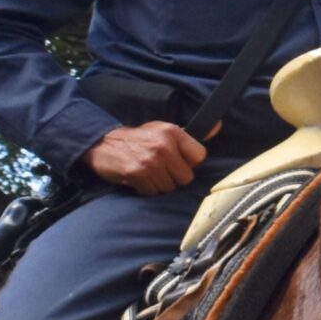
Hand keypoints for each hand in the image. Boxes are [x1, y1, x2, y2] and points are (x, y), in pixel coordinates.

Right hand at [83, 121, 210, 194]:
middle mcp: (163, 145)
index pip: (199, 156)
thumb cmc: (137, 139)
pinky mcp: (138, 174)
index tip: (177, 161)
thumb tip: (217, 127)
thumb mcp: (163, 130)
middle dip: (174, 177)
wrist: (103, 143)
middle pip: (186, 177)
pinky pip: (153, 192)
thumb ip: (189, 135)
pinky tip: (139, 178)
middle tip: (160, 168)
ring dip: (159, 184)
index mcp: (172, 132)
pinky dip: (146, 189)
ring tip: (149, 172)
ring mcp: (150, 161)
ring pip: (170, 187)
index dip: (188, 163)